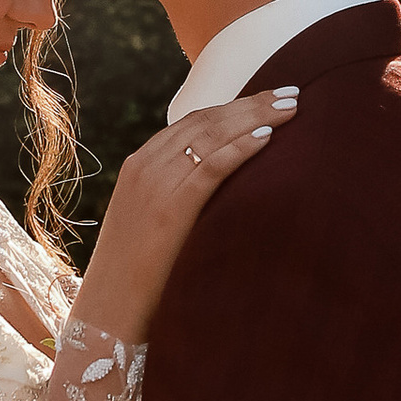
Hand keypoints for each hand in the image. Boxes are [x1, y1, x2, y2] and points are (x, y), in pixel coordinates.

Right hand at [70, 87, 298, 347]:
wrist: (108, 308)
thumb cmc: (136, 275)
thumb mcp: (151, 223)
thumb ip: (176, 196)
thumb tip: (217, 189)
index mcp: (140, 164)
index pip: (194, 122)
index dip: (234, 107)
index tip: (269, 98)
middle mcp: (145, 165)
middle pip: (207, 120)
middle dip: (253, 104)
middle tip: (292, 92)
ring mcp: (155, 182)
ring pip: (212, 136)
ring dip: (256, 117)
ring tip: (291, 108)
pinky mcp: (170, 205)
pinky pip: (211, 166)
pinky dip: (241, 148)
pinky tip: (268, 138)